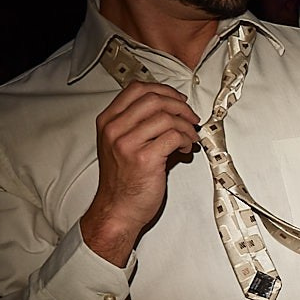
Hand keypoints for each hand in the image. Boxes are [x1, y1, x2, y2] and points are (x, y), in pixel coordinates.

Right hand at [80, 81, 200, 263]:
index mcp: (108, 121)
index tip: (177, 99)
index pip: (137, 89)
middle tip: (190, 117)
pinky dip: (186, 140)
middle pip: (154, 99)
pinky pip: (174, 136)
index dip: (163, 90)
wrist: (117, 210)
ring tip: (189, 137)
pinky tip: (185, 148)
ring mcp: (127, 143)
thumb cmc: (122, 181)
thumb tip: (172, 110)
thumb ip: (139, 124)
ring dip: (186, 126)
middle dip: (180, 106)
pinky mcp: (144, 158)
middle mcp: (115, 129)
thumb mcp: (120, 145)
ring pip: (167, 117)